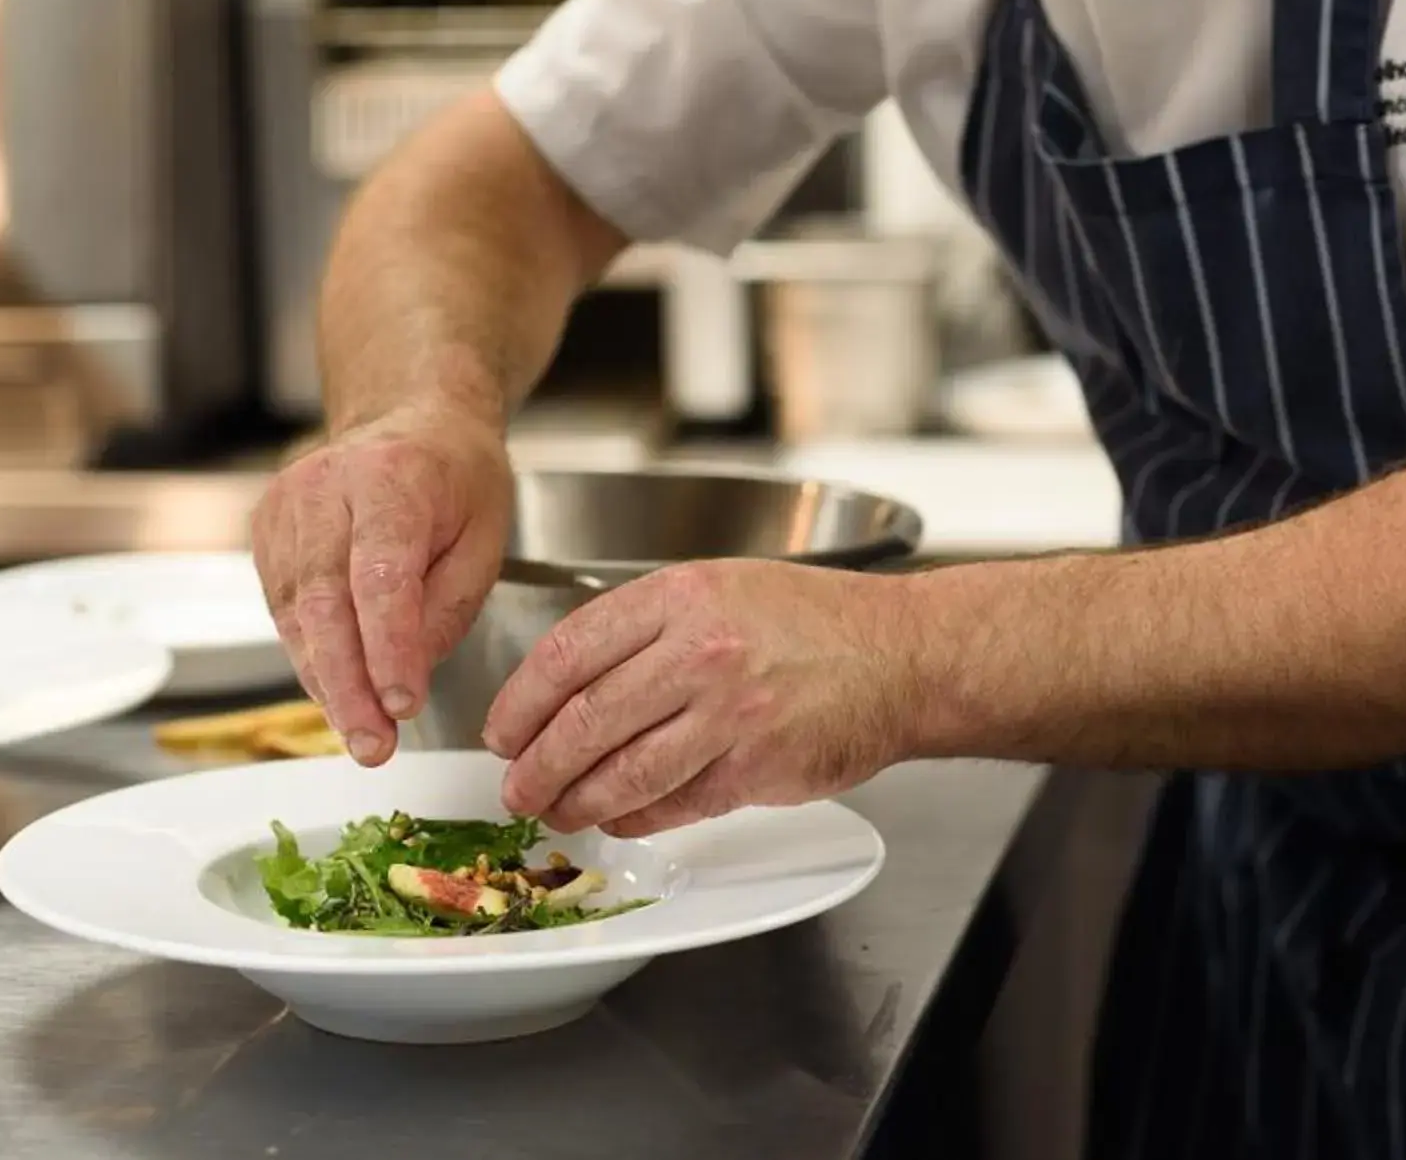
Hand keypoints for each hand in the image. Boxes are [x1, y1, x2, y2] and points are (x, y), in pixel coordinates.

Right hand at [252, 408, 512, 764]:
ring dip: (326, 681)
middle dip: (347, 684)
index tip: (402, 703)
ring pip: (296, 613)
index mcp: (391, 475)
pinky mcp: (266, 530)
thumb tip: (406, 679)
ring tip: (361, 733)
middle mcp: (325, 486)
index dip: (386, 646)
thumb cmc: (456, 474)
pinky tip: (337, 689)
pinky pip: (284, 608)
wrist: (411, 419)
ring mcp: (285, 507)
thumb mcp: (486, 535)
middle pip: (323, 601)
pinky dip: (311, 655)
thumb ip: (448, 607)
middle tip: (372, 745)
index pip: (379, 574)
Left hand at [483, 561, 919, 835]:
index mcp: (680, 595)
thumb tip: (569, 687)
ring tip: (556, 812)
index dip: (520, 701)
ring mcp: (728, 713)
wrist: (903, 656)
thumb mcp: (723, 588)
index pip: (569, 652)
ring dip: (577, 802)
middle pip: (584, 720)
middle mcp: (700, 650)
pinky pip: (673, 804)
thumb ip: (648, 628)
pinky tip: (621, 818)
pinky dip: (637, 818)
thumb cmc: (815, 622)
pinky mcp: (755, 768)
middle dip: (535, 766)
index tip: (502, 730)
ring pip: (621, 772)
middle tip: (516, 788)